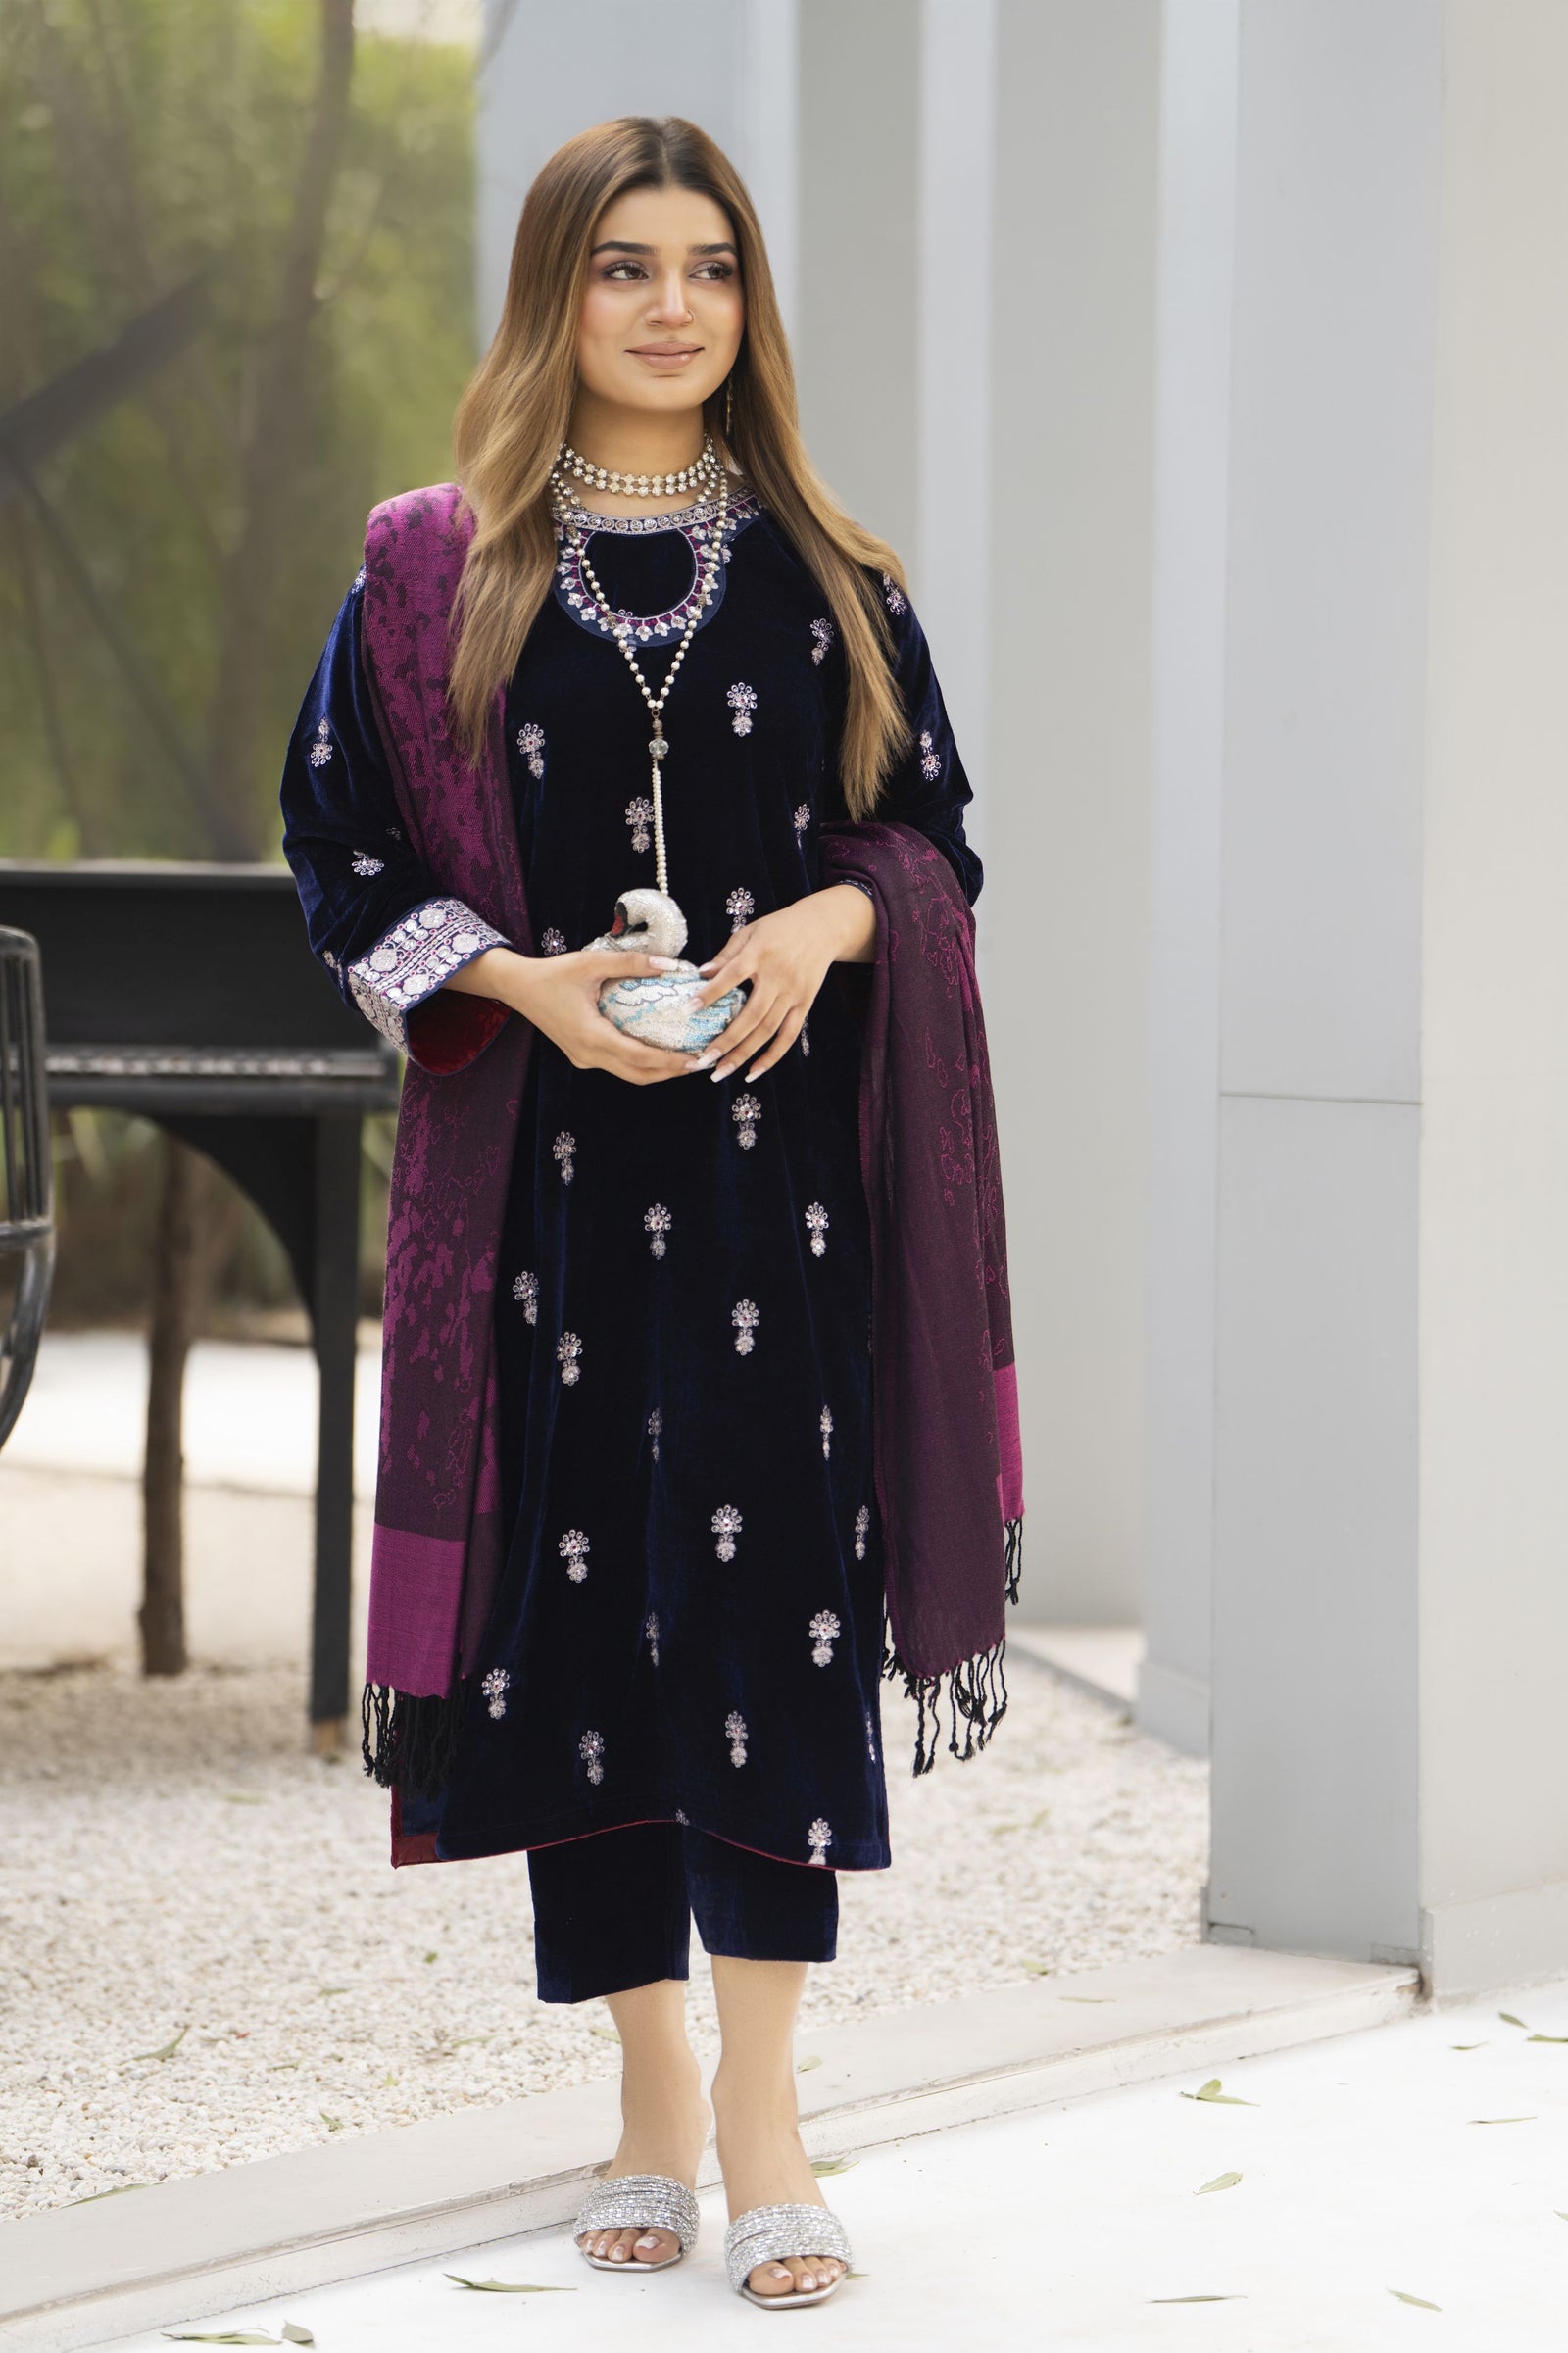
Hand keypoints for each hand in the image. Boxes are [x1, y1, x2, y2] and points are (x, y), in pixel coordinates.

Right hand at [449, 945, 704, 1084]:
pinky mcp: (582, 1056)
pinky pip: (617, 1067)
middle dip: (672, 1072)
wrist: (519, 987)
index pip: (641, 1058)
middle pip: (639, 1074)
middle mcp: (589, 1055)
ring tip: (685, 1061)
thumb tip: (672, 965)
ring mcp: (584, 1059)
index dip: (671, 1062)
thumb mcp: (593, 962)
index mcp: (592, 1036)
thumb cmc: (554, 973)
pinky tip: (658, 1051)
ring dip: (658, 1072)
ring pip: (629, 1074)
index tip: (697, 1058)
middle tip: (701, 1062)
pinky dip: (641, 1065)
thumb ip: (633, 963)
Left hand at [691, 886, 875, 1080]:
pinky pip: (788, 1035)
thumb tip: (702, 974)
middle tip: (703, 1061)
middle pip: (751, 1016)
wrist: (823, 927)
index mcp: (759, 954)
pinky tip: (753, 1072)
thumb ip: (726, 955)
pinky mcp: (805, 1004)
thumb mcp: (750, 932)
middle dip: (726, 1041)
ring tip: (721, 1072)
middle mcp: (778, 977)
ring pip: (767, 1030)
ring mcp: (793, 994)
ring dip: (744, 1054)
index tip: (687, 1010)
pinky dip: (772, 1056)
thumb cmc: (779, 928)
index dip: (710, 994)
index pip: (731, 976)